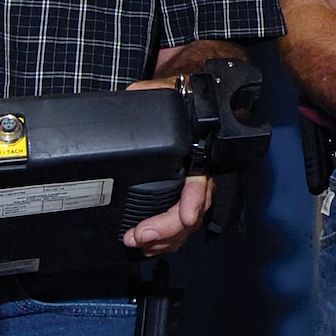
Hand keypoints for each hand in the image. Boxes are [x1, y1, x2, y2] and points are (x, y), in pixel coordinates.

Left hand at [121, 74, 212, 253]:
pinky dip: (167, 240)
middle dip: (169, 228)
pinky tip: (149, 245)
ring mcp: (194, 189)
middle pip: (194, 211)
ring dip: (166, 240)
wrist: (189, 104)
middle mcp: (201, 172)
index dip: (195, 200)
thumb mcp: (165, 90)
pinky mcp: (183, 199)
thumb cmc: (178, 99)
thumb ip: (149, 92)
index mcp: (198, 149)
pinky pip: (181, 227)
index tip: (187, 217)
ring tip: (139, 243)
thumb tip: (132, 96)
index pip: (202, 179)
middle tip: (140, 237)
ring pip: (189, 225)